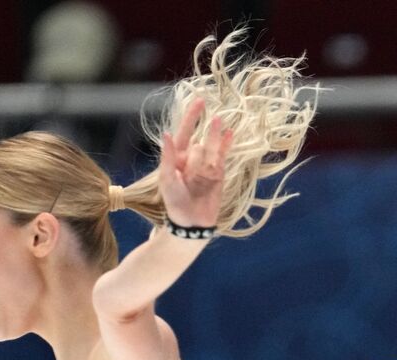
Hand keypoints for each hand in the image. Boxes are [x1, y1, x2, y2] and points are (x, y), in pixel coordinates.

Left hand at [157, 97, 232, 228]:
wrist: (192, 222)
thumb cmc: (174, 202)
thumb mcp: (167, 180)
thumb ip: (168, 157)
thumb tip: (167, 133)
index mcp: (177, 157)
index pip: (184, 131)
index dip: (192, 116)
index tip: (201, 101)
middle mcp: (192, 157)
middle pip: (199, 145)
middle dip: (196, 163)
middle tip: (190, 182)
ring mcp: (206, 164)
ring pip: (211, 151)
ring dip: (208, 161)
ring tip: (200, 179)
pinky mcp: (219, 172)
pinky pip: (223, 154)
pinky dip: (226, 144)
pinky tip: (230, 132)